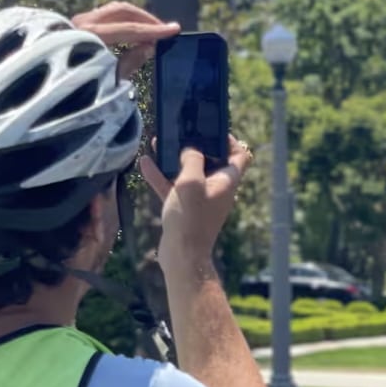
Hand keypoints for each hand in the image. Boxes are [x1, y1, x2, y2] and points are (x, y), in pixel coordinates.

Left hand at [71, 1, 179, 79]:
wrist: (42, 91)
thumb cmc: (76, 89)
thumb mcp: (108, 79)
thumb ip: (130, 61)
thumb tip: (148, 46)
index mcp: (91, 35)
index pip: (130, 29)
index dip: (154, 31)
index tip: (174, 30)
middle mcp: (82, 22)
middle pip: (122, 12)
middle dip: (146, 20)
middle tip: (163, 30)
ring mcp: (77, 21)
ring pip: (113, 11)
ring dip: (134, 19)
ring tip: (150, 31)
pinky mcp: (75, 24)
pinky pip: (104, 16)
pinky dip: (121, 21)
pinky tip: (132, 33)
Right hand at [140, 135, 252, 263]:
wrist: (181, 255)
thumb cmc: (190, 218)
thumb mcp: (191, 182)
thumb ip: (192, 159)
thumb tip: (191, 149)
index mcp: (227, 182)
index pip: (240, 156)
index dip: (230, 141)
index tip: (213, 131)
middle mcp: (217, 190)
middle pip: (212, 162)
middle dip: (196, 146)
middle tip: (182, 133)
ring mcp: (201, 200)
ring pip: (189, 174)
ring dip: (175, 159)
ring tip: (159, 142)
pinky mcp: (185, 209)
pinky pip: (174, 188)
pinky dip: (162, 176)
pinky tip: (145, 163)